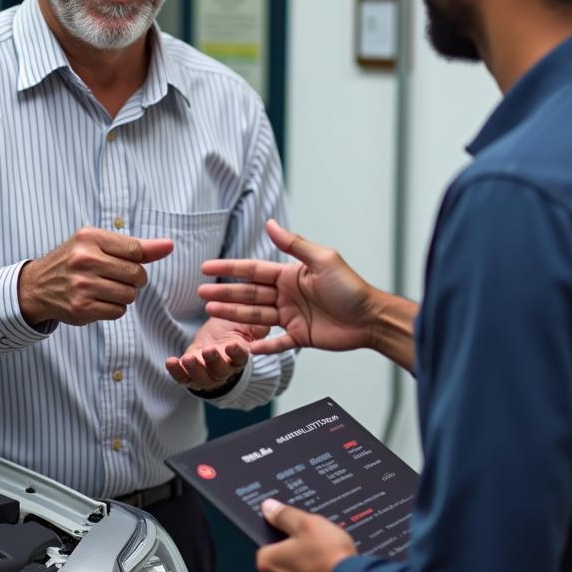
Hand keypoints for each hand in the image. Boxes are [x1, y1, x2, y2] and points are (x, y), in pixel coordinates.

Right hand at [18, 227, 172, 325]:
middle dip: (133, 279)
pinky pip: (118, 311)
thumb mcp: (99, 244)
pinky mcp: (81, 308)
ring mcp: (82, 285)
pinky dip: (114, 308)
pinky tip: (98, 300)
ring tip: (105, 288)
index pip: (136, 250)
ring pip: (130, 295)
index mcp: (90, 238)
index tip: (126, 261)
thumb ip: (136, 246)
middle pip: (136, 274)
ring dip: (124, 295)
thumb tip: (169, 246)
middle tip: (114, 276)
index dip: (137, 260)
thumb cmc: (75, 261)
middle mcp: (84, 260)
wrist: (37, 286)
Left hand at [165, 317, 269, 391]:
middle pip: (220, 372)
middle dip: (214, 362)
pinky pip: (183, 378)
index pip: (241, 358)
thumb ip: (255, 325)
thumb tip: (260, 322)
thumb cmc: (234, 328)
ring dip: (194, 370)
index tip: (232, 345)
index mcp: (240, 356)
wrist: (217, 336)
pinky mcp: (190, 372)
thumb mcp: (246, 323)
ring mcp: (206, 372)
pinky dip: (176, 372)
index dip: (237, 353)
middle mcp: (224, 369)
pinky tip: (171, 361)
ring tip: (188, 358)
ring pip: (202, 378)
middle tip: (208, 350)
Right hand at [198, 219, 415, 367]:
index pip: (253, 270)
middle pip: (249, 294)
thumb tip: (270, 223)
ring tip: (211, 312)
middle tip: (200, 293)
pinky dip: (262, 346)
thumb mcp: (322, 260)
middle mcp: (287, 294)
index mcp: (290, 275)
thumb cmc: (350, 287)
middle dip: (225, 293)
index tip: (207, 266)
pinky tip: (244, 347)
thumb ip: (294, 245)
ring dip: (234, 315)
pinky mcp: (301, 337)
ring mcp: (292, 316)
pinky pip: (276, 343)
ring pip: (256, 316)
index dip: (230, 268)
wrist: (371, 318)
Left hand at [256, 497, 356, 571]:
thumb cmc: (329, 555)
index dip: (286, 540)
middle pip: (283, 568)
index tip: (301, 538)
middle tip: (318, 551)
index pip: (268, 547)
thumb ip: (284, 515)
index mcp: (269, 564)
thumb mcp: (307, 523)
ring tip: (329, 567)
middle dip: (297, 560)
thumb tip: (268, 508)